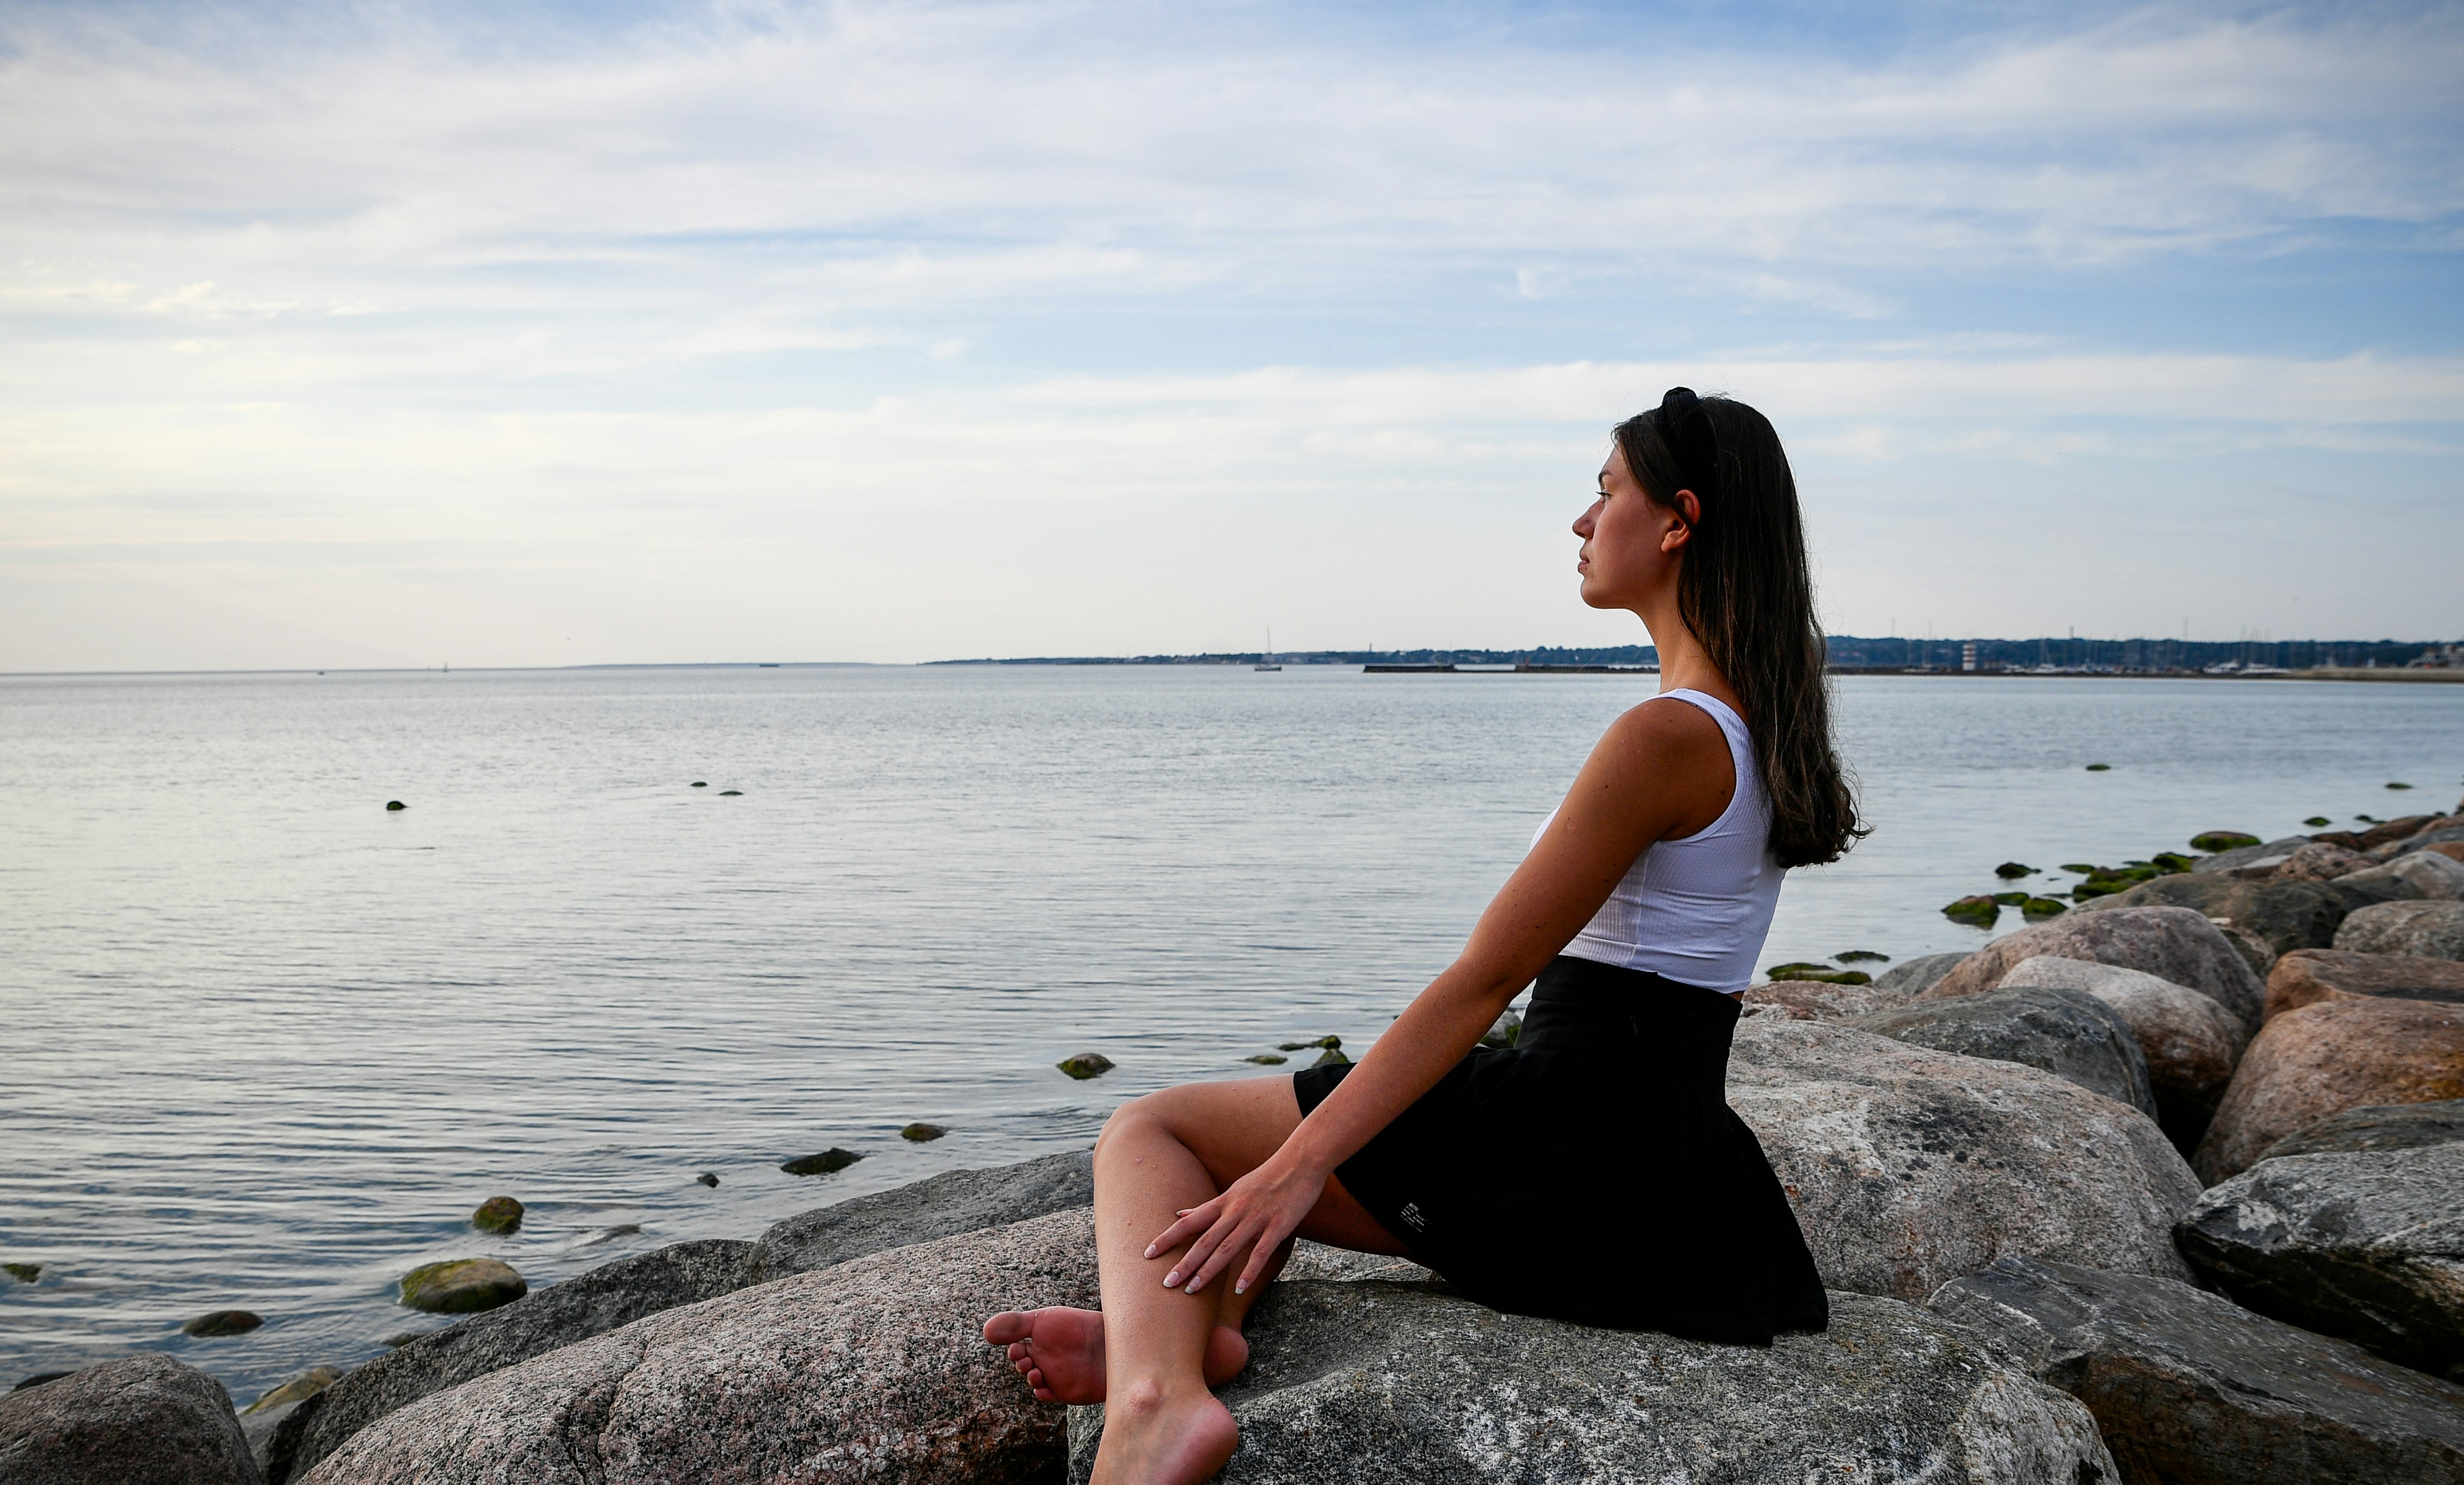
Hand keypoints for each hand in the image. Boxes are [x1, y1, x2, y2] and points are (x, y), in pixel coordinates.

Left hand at [1144, 1150, 1327, 1295]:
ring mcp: (1257, 1219)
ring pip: (1227, 1248)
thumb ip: (1207, 1207)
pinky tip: (1239, 1288)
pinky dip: (1249, 1271)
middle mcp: (1235, 1210)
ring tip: (1192, 1290)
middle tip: (1166, 1283)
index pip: (1189, 1222)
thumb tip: (1179, 1214)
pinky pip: (1260, 1252)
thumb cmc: (1266, 1177)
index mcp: (1223, 1202)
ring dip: (1208, 1271)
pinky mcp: (1278, 1226)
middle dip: (1184, 1263)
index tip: (1147, 1253)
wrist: (1301, 1161)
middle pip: (1204, 1240)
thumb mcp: (1234, 1189)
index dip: (1168, 1237)